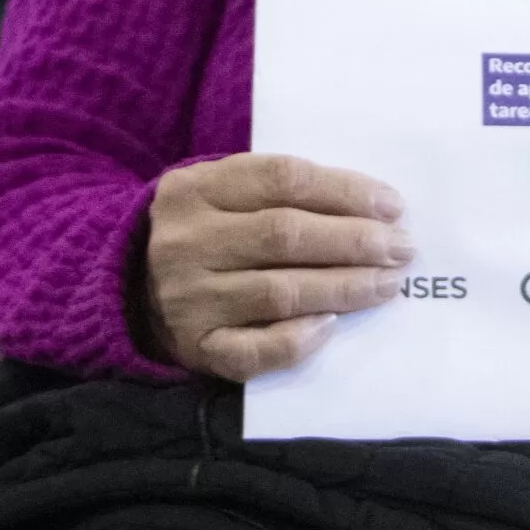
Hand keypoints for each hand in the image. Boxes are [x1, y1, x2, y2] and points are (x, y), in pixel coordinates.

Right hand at [143, 153, 412, 380]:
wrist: (128, 289)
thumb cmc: (204, 232)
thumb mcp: (222, 192)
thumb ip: (280, 191)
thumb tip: (373, 209)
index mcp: (194, 188)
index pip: (283, 179)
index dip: (345, 191)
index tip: (392, 205)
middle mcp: (185, 241)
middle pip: (286, 235)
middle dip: (356, 241)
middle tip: (402, 247)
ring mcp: (187, 299)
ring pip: (280, 292)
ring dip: (345, 287)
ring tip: (388, 283)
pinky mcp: (194, 348)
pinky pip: (256, 350)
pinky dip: (300, 339)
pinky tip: (333, 326)